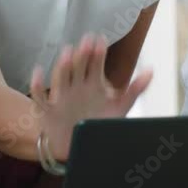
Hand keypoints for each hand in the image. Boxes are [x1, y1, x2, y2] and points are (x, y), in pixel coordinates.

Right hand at [29, 34, 152, 161]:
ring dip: (64, 65)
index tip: (101, 40)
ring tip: (68, 52)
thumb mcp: (120, 107)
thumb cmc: (98, 123)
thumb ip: (135, 90)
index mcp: (93, 84)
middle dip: (83, 54)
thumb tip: (151, 70)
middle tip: (87, 40)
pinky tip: (38, 72)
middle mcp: (77, 87)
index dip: (98, 53)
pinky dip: (36, 85)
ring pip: (61, 78)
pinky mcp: (49, 110)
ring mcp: (62, 97)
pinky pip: (40, 97)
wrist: (78, 147)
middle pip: (79, 67)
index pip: (95, 64)